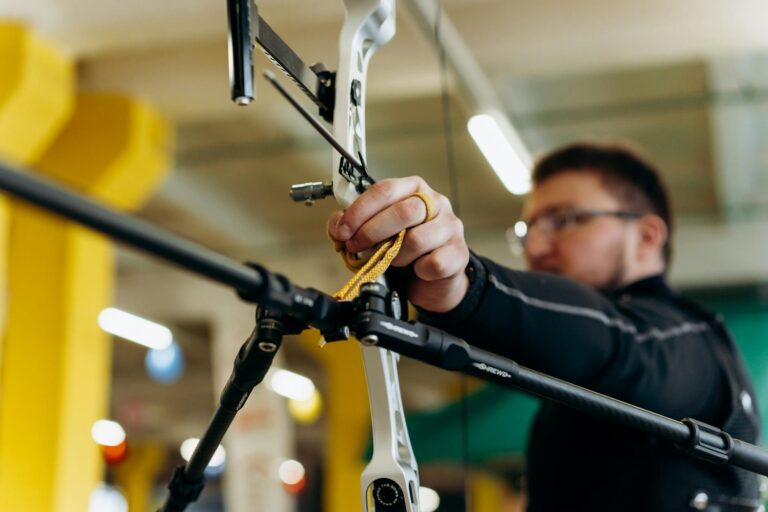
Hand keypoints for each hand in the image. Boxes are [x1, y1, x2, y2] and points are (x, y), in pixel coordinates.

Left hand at [327, 177, 469, 311]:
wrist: (434, 279)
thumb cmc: (405, 250)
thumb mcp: (377, 233)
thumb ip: (355, 226)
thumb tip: (337, 226)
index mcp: (414, 189)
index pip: (385, 190)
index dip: (360, 211)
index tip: (343, 230)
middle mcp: (436, 203)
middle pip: (405, 211)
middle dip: (373, 232)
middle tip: (358, 247)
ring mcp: (450, 227)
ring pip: (417, 239)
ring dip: (396, 256)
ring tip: (393, 262)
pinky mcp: (459, 253)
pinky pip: (433, 263)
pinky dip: (418, 270)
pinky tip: (416, 270)